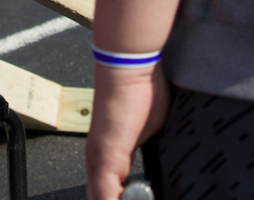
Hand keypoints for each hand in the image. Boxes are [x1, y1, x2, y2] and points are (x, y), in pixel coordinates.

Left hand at [86, 64, 169, 199]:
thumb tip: (156, 165)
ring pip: (99, 199)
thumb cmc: (140, 90)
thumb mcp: (149, 131)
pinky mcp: (105, 156)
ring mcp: (99, 159)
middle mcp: (97, 160)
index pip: (107, 194)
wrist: (129, 67)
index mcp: (107, 156)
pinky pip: (105, 194)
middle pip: (98, 198)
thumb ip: (145, 152)